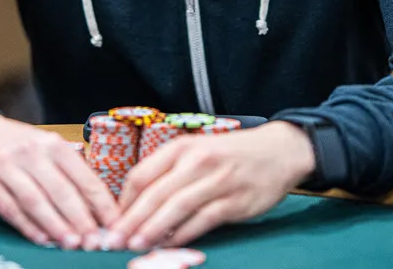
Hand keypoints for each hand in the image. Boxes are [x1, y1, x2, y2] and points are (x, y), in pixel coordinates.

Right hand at [0, 111, 117, 248]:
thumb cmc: (18, 144)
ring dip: (56, 226)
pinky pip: (9, 208)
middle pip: (61, 191)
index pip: (83, 176)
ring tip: (72, 244)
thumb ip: (67, 173)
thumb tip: (96, 209)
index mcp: (52, 143)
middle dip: (81, 219)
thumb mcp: (45, 147)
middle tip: (95, 242)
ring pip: (36, 201)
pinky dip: (27, 226)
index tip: (114, 224)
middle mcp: (30, 151)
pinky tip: (42, 239)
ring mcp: (5, 165)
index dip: (101, 203)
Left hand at [108, 121, 314, 250]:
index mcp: (182, 147)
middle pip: (156, 193)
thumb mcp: (197, 150)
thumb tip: (138, 205)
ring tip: (136, 245)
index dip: (124, 201)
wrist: (278, 151)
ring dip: (154, 229)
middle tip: (114, 240)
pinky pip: (204, 220)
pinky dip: (185, 235)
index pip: (142, 174)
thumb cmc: (230, 154)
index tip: (113, 221)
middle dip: (132, 220)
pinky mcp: (236, 201)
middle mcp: (197, 161)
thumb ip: (169, 172)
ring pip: (178, 207)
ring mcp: (217, 180)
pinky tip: (171, 245)